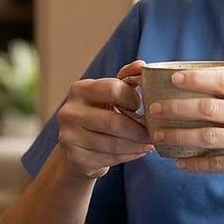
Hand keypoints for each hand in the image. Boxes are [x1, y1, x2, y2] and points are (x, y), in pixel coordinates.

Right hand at [54, 61, 153, 178]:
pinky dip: (129, 156)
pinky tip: (138, 152)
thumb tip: (142, 65)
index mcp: (79, 90)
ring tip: (150, 143)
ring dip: (137, 145)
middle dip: (139, 129)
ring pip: (114, 143)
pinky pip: (110, 158)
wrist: (76, 148)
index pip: (112, 89)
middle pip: (113, 121)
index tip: (142, 106)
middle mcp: (70, 112)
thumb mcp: (109, 94)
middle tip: (154, 132)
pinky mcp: (75, 158)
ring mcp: (69, 136)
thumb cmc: (98, 115)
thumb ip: (126, 79)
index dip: (132, 98)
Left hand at [147, 67, 223, 208]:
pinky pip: (217, 164)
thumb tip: (208, 91)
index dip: (196, 79)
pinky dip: (195, 164)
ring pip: (208, 136)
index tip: (173, 78)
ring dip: (179, 136)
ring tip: (159, 136)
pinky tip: (180, 163)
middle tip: (154, 108)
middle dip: (177, 107)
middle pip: (209, 108)